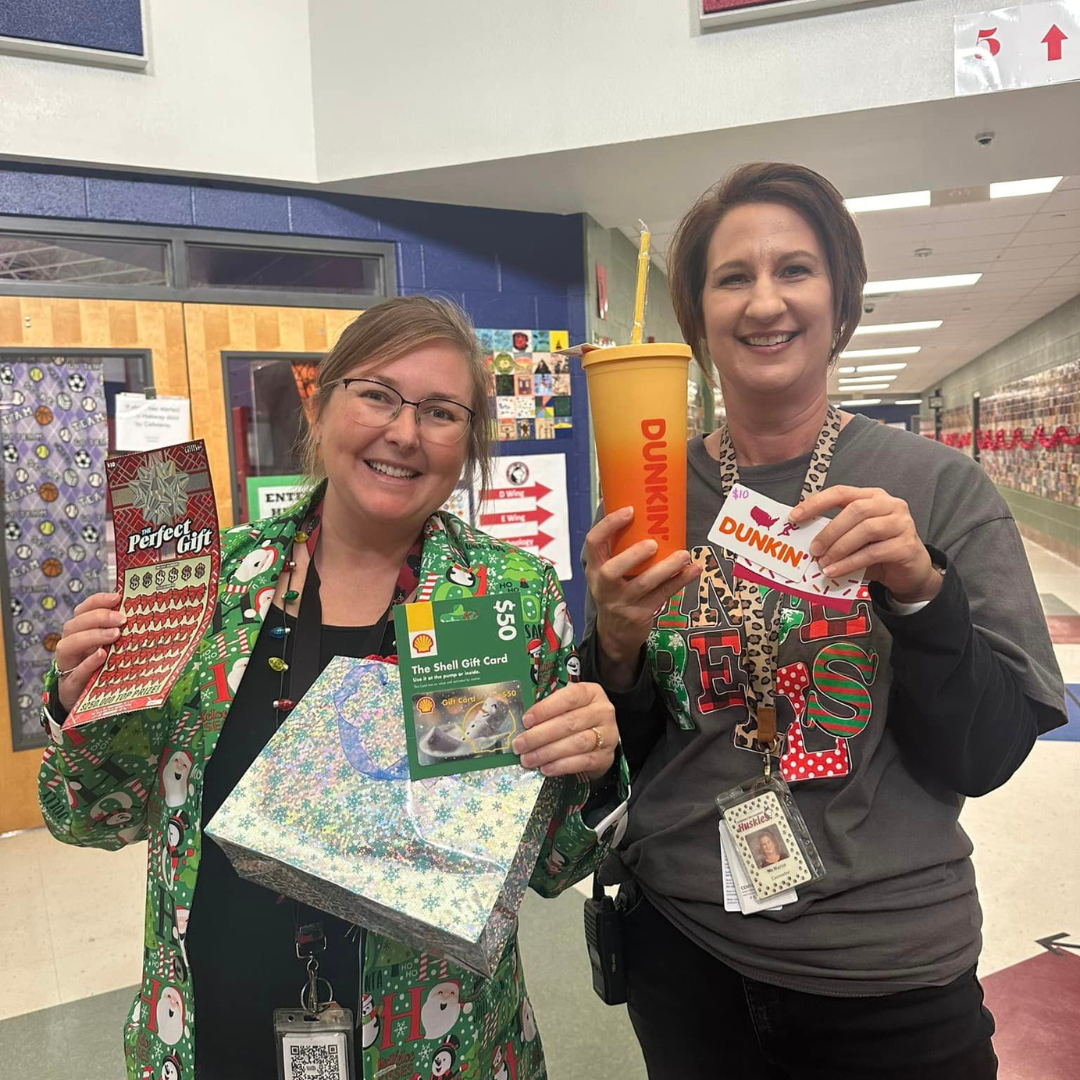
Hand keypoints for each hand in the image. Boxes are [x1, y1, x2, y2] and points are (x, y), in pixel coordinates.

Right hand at [54, 592, 125, 711]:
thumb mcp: (113, 648)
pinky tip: (101, 656)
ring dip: (91, 636)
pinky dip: (88, 663)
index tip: (117, 597)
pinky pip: (75, 673)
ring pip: (67, 646)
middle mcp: (71, 646)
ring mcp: (68, 666)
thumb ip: (120, 633)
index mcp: (81, 633)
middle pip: (73, 625)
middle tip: (122, 619)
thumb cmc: (104, 669)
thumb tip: (146, 616)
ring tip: (114, 635)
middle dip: (97, 618)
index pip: (82, 610)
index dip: (97, 601)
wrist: (87, 702)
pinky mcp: (70, 686)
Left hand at [511, 682, 618, 780]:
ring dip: (548, 752)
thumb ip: (550, 712)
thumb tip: (523, 726)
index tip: (526, 720)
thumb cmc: (578, 719)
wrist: (601, 741)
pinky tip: (546, 768)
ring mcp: (608, 735)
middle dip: (540, 735)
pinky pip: (583, 761)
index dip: (545, 709)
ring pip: (576, 743)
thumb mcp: (568, 708)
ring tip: (529, 759)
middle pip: (570, 723)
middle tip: (521, 744)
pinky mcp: (606, 756)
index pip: (568, 697)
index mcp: (591, 693)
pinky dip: (562, 766)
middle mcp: (602, 712)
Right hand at [585, 507, 699, 680]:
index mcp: (594, 567)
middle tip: (653, 544)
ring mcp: (621, 603)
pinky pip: (662, 597)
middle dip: (633, 556)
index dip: (610, 525)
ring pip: (643, 585)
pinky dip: (680, 582)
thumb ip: (620, 547)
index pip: (594, 543)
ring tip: (685, 555)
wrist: (616, 632)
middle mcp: (603, 585)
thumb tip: (638, 504)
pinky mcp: (639, 615)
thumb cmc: (616, 589)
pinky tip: (694, 570)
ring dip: (666, 569)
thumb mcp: (608, 570)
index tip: (630, 510)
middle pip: (612, 571)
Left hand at [790, 486, 941, 603]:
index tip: (795, 516)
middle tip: (813, 549)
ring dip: (839, 548)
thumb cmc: (880, 551)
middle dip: (829, 531)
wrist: (911, 572)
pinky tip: (836, 571)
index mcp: (872, 496)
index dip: (816, 503)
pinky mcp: (906, 545)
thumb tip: (807, 542)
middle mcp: (889, 505)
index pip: (840, 492)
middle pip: (854, 510)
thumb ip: (837, 534)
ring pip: (865, 530)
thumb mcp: (856, 538)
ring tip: (823, 563)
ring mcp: (901, 523)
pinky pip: (873, 553)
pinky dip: (850, 563)